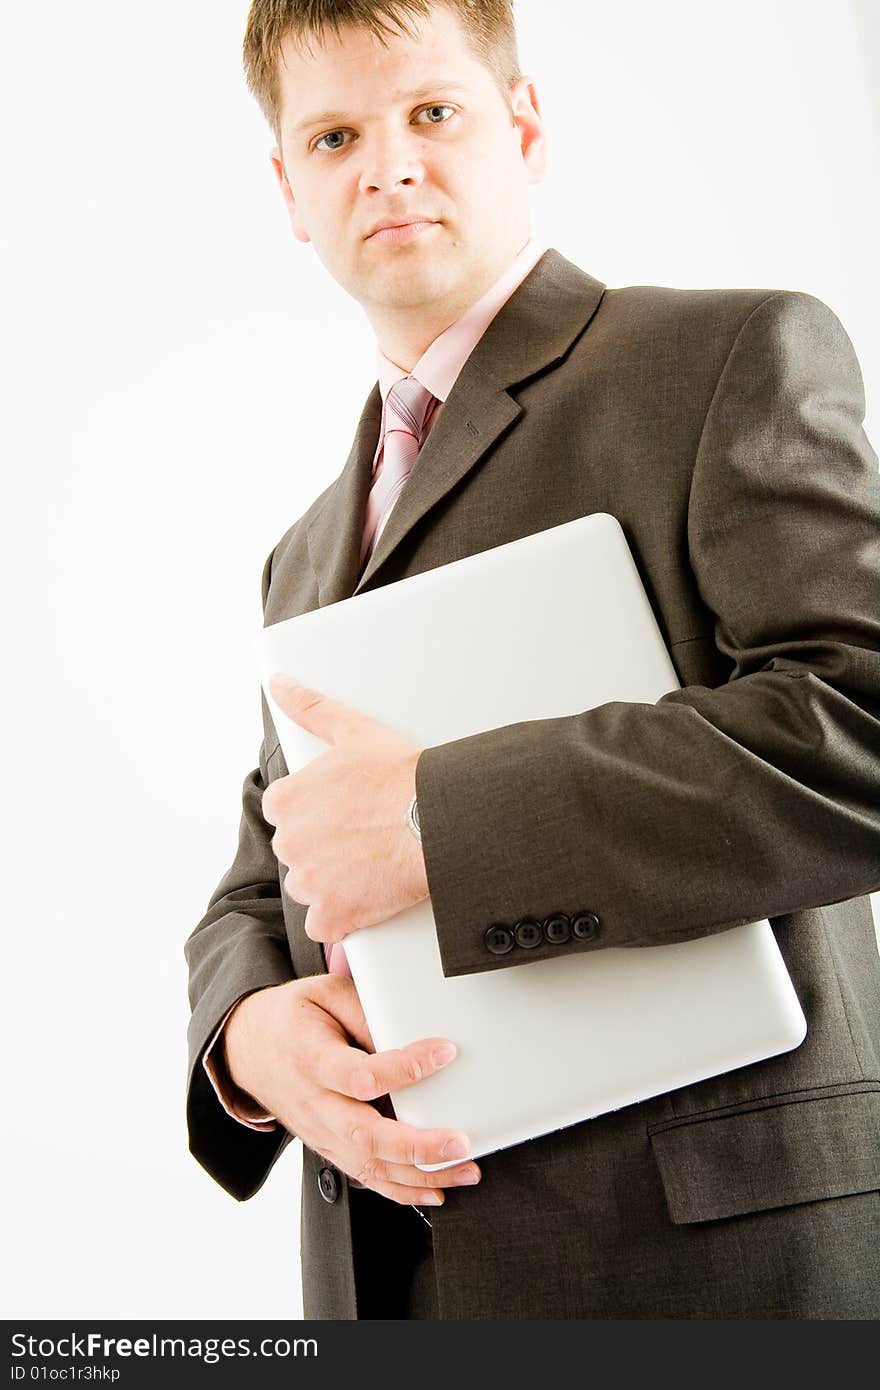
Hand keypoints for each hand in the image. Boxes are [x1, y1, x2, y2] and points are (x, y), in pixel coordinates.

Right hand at [223, 978, 480, 1205]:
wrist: (248, 1050)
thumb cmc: (293, 1018)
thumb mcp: (325, 994)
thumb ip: (366, 1011)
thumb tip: (409, 1033)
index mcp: (313, 1059)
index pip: (360, 1075)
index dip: (404, 1068)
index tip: (445, 1052)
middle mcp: (316, 1104)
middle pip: (366, 1136)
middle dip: (417, 1146)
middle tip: (460, 1142)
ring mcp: (321, 1133)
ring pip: (370, 1166)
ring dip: (421, 1175)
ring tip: (464, 1170)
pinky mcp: (329, 1148)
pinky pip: (366, 1177)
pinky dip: (402, 1191)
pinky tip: (436, 1191)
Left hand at [262, 675, 429, 947]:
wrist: (440, 820)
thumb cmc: (403, 777)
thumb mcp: (352, 731)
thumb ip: (308, 708)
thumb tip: (278, 684)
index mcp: (286, 801)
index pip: (287, 815)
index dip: (319, 814)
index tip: (346, 813)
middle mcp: (290, 843)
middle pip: (299, 852)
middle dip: (325, 848)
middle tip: (365, 836)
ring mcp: (309, 882)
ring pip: (310, 888)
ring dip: (333, 883)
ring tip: (371, 863)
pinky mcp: (332, 916)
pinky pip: (324, 926)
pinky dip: (342, 919)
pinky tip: (367, 895)